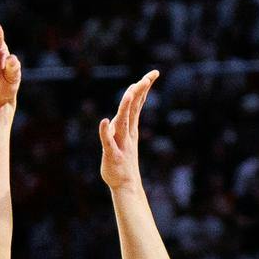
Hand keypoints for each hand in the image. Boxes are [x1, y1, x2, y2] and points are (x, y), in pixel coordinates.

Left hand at [97, 71, 158, 191]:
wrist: (125, 185)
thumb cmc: (123, 161)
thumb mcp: (126, 137)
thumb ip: (126, 120)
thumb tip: (131, 103)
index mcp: (130, 127)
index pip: (137, 103)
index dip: (144, 88)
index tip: (153, 73)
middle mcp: (127, 132)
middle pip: (133, 108)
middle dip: (140, 92)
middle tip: (148, 77)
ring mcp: (120, 143)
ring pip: (123, 121)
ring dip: (125, 107)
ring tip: (130, 92)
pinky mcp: (112, 155)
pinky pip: (108, 142)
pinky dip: (106, 132)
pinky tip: (105, 121)